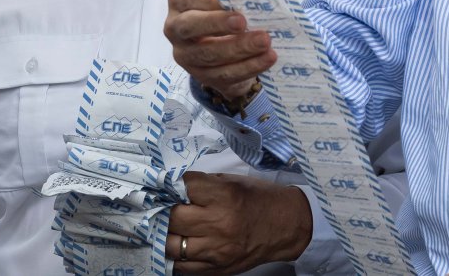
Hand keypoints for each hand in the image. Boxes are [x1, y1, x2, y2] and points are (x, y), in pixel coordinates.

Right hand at [165, 0, 274, 99]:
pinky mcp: (202, 76)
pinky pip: (224, 74)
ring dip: (240, 49)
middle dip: (218, 25)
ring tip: (265, 42)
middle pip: (190, 27)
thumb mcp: (224, 2)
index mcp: (180, 2)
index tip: (227, 1)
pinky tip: (266, 59)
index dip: (208, 0)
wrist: (227, 48)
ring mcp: (185, 55)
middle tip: (244, 23)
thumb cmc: (226, 13)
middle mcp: (175, 28)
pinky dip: (249, 66)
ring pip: (209, 55)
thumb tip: (253, 0)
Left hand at [165, 172, 312, 273]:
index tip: (168, 186)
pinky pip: (182, 267)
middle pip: (172, 217)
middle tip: (161, 206)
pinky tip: (174, 245)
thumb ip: (204, 185)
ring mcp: (217, 250)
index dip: (171, 185)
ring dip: (163, 234)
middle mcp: (219, 223)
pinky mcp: (217, 268)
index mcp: (225, 196)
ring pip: (171, 245)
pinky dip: (173, 256)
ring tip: (164, 226)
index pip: (182, 188)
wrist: (287, 225)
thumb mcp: (233, 182)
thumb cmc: (260, 199)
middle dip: (163, 210)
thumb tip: (173, 189)